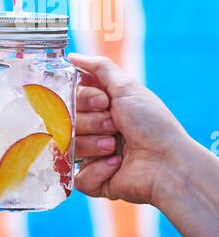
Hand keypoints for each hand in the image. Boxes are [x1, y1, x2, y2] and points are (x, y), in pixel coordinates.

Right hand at [69, 53, 189, 205]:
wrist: (168, 162)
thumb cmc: (151, 122)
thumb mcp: (127, 86)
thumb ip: (99, 67)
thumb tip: (72, 56)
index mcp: (100, 107)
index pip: (72, 97)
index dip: (84, 99)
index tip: (104, 101)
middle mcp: (94, 128)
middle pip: (68, 120)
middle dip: (93, 122)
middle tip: (114, 125)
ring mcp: (92, 154)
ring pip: (70, 146)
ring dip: (95, 144)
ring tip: (115, 146)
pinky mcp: (94, 180)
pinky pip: (78, 175)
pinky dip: (97, 169)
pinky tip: (115, 164)